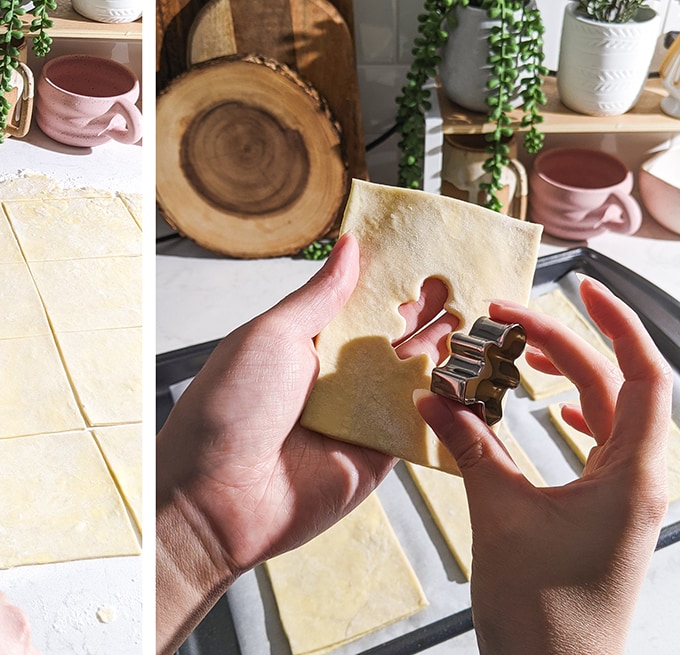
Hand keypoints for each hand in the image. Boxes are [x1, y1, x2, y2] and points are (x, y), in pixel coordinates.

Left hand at [157, 234, 451, 652]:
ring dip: (448, 351)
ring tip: (487, 317)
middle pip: (394, 339)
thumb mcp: (272, 335)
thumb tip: (349, 248)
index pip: (360, 304)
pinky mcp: (380, 455)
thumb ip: (320, 295)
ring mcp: (359, 417)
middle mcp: (334, 378)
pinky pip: (422, 425)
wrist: (218, 496)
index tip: (431, 252)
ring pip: (416, 378)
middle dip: (431, 312)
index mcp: (304, 344)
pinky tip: (479, 374)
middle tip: (468, 279)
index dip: (394, 281)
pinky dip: (448, 403)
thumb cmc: (227, 410)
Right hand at [414, 278, 671, 653]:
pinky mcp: (601, 516)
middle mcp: (639, 480)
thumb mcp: (499, 515)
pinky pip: (594, 447)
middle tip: (509, 318)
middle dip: (564, 344)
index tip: (580, 285)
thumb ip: (472, 448)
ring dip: (562, 379)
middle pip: (615, 387)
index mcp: (635, 472)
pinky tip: (541, 410)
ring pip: (603, 415)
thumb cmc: (546, 612)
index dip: (615, 322)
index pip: (643, 373)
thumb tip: (437, 398)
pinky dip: (567, 417)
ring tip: (516, 355)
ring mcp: (623, 499)